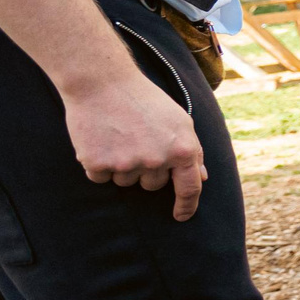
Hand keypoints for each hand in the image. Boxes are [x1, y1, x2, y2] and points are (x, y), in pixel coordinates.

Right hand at [64, 71, 204, 220]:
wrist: (102, 82)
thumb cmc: (144, 99)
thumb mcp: (179, 120)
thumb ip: (192, 151)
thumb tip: (202, 178)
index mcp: (183, 149)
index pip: (190, 188)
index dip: (186, 206)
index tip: (181, 217)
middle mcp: (157, 160)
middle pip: (152, 185)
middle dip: (145, 168)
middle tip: (136, 139)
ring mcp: (127, 163)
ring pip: (125, 182)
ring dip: (121, 165)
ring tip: (117, 136)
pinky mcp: (98, 163)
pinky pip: (99, 178)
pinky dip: (97, 164)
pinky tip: (98, 139)